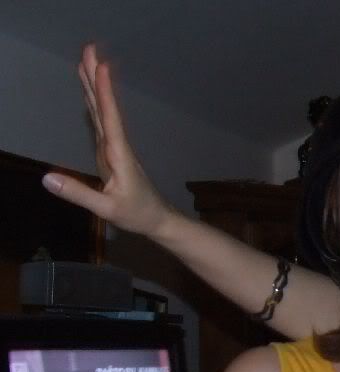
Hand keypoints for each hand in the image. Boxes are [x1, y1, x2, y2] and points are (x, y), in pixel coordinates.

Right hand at [41, 43, 174, 236]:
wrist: (157, 219)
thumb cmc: (136, 214)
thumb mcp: (106, 209)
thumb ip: (78, 194)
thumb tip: (46, 178)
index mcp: (119, 155)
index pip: (111, 119)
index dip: (105, 93)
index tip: (102, 67)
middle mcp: (117, 145)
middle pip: (105, 107)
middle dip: (96, 79)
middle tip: (89, 49)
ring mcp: (114, 148)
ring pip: (102, 112)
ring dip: (93, 87)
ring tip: (85, 61)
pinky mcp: (110, 153)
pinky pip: (100, 122)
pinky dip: (94, 104)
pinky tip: (89, 93)